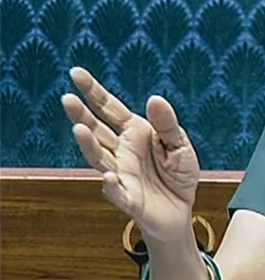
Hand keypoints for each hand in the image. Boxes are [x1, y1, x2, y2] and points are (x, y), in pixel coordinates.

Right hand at [61, 67, 199, 243]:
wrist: (180, 209)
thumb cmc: (178, 173)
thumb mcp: (180, 143)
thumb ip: (167, 124)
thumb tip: (154, 98)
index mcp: (134, 132)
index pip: (109, 108)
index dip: (93, 91)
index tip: (75, 73)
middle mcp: (121, 151)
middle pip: (96, 129)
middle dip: (81, 115)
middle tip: (67, 98)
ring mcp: (121, 173)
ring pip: (98, 157)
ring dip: (88, 144)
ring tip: (79, 129)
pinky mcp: (128, 198)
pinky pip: (116, 191)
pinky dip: (111, 184)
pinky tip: (108, 175)